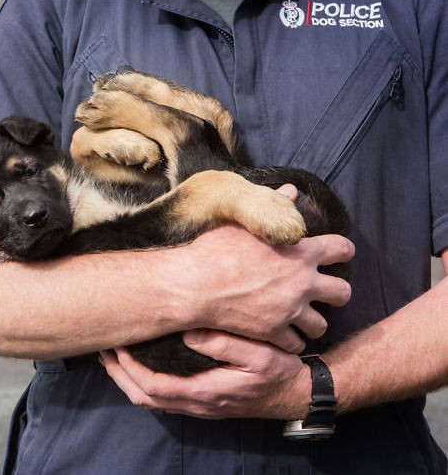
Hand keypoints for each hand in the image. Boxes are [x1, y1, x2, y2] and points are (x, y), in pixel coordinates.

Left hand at [100, 330, 310, 419]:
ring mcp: (199, 406)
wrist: (298, 395)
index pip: (153, 385)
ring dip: (128, 379)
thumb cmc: (281, 372)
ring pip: (150, 400)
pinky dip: (143, 383)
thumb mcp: (261, 354)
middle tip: (103, 349)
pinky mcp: (203, 401)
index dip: (129, 368)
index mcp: (205, 392)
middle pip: (143, 396)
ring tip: (114, 356)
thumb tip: (190, 333)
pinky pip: (163, 398)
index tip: (117, 346)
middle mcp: (197, 404)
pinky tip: (140, 366)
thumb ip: (226, 344)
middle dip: (119, 374)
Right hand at [168, 221, 353, 352]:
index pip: (342, 249)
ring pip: (321, 326)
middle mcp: (301, 282)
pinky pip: (295, 345)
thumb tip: (290, 191)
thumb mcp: (244, 221)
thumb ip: (273, 206)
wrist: (193, 284)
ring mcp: (289, 310)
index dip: (343, 252)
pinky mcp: (273, 332)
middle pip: (343, 293)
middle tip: (323, 292)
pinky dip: (290, 342)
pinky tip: (283, 336)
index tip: (337, 256)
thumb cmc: (213, 249)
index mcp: (299, 250)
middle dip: (336, 292)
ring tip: (302, 318)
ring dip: (313, 322)